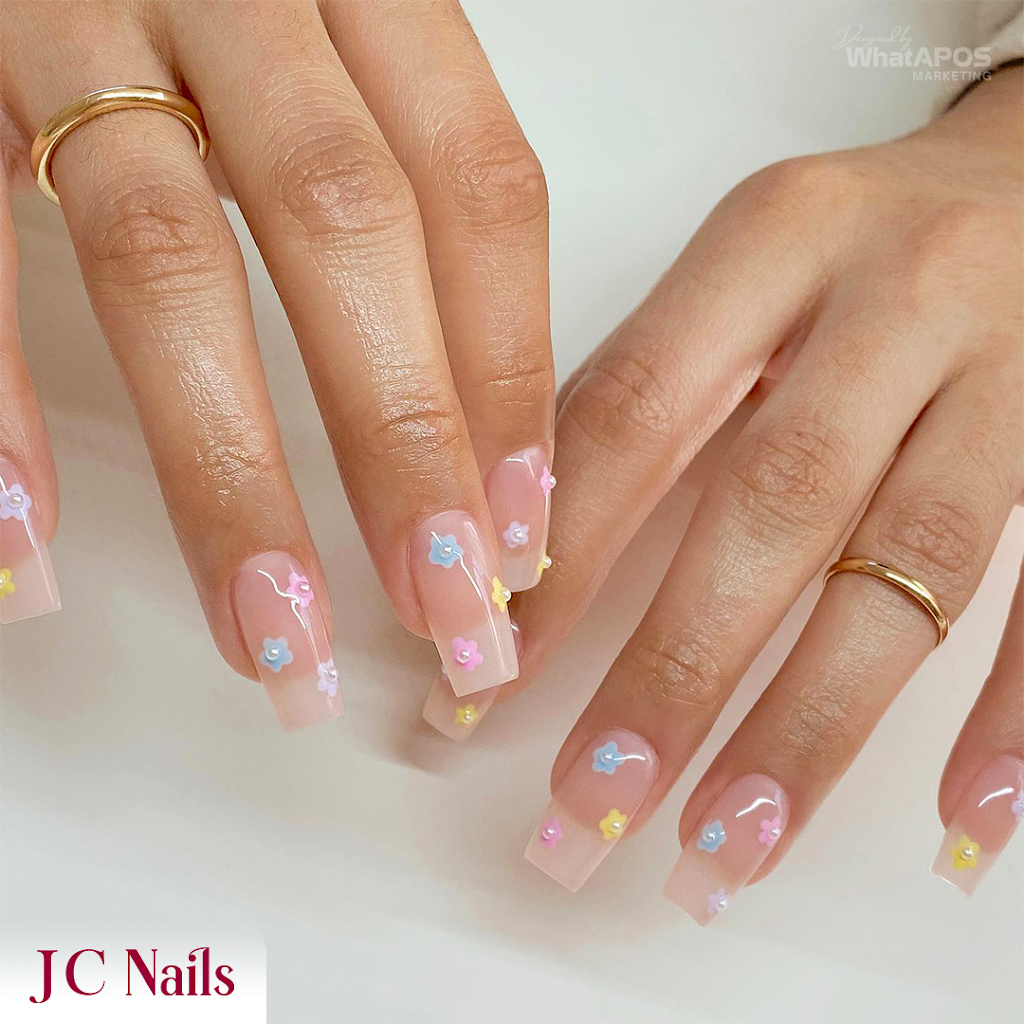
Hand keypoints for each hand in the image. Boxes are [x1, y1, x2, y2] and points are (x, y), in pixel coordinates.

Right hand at [0, 1, 553, 727]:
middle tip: (439, 608)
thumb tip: (471, 425)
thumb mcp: (323, 66)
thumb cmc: (212, 10)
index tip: (522, 534)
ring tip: (273, 630)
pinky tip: (31, 543)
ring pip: (165, 254)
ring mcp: (68, 16)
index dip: (510, 370)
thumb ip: (387, 192)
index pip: (476, 186)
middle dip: (400, 439)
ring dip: (226, 469)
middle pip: (346, 222)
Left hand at [448, 69, 1022, 910]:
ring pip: (911, 566)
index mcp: (776, 238)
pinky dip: (1011, 717)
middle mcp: (898, 296)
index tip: (484, 683)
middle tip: (595, 802)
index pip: (634, 411)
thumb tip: (526, 558)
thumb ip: (646, 392)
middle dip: (675, 670)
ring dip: (811, 724)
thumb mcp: (743, 270)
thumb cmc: (858, 244)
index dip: (553, 558)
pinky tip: (951, 821)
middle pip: (772, 502)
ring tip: (729, 844)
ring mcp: (1013, 368)